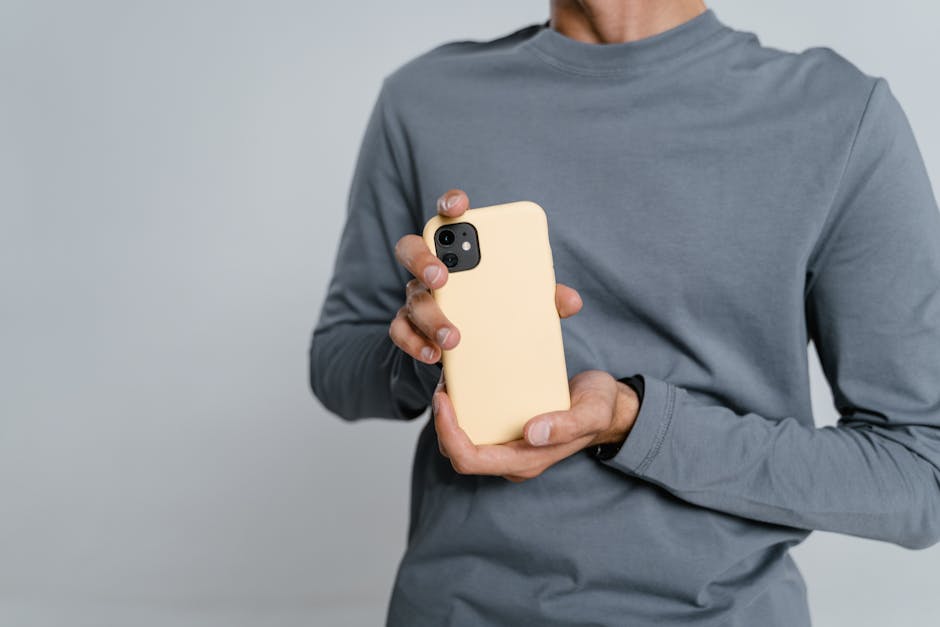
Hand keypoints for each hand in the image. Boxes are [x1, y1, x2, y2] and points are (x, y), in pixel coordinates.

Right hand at [390, 188, 582, 363]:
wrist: (479, 348)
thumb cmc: (501, 310)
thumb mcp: (526, 302)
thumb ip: (544, 298)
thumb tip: (570, 301)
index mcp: (461, 251)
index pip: (449, 216)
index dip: (450, 204)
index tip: (459, 206)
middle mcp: (432, 269)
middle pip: (412, 250)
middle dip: (425, 259)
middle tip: (443, 276)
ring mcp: (418, 297)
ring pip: (412, 298)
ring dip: (431, 316)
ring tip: (453, 337)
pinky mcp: (410, 327)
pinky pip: (402, 331)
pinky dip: (416, 343)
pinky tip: (435, 356)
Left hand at [433, 369, 640, 481]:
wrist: (610, 407)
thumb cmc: (599, 408)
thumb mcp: (591, 412)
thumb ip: (567, 425)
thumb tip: (532, 433)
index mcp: (527, 461)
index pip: (470, 459)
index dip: (448, 433)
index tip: (444, 399)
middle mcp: (512, 458)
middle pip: (459, 453)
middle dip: (442, 423)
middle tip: (443, 385)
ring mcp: (509, 447)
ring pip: (463, 441)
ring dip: (448, 416)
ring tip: (450, 380)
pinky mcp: (509, 432)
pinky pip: (475, 427)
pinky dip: (463, 408)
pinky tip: (465, 381)